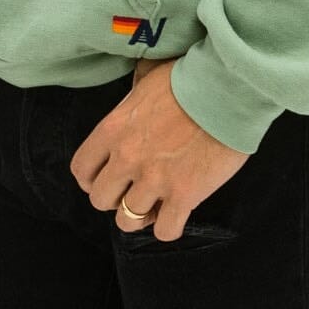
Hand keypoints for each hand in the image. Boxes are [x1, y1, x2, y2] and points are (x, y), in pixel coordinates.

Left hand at [69, 56, 250, 241]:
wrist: (226, 88)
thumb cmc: (189, 76)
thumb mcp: (148, 78)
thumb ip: (133, 95)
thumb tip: (133, 95)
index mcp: (114, 128)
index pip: (82, 168)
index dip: (91, 179)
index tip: (106, 177)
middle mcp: (127, 157)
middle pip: (100, 200)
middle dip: (115, 198)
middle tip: (134, 188)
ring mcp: (154, 179)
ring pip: (128, 221)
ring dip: (141, 214)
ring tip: (156, 202)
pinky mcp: (184, 195)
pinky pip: (165, 231)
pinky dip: (169, 226)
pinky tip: (177, 211)